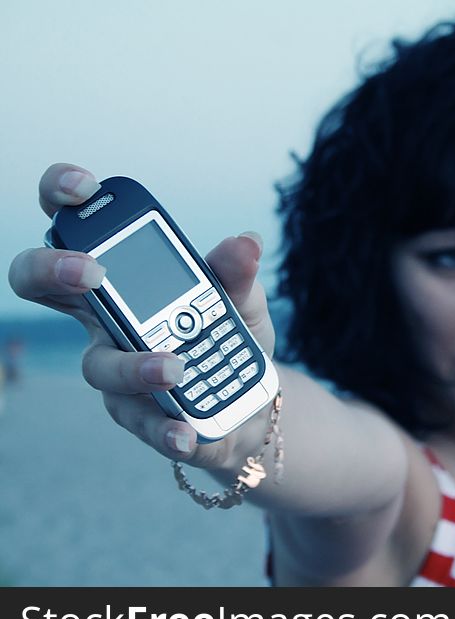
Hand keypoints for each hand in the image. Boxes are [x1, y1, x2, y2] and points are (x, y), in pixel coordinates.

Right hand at [8, 163, 275, 467]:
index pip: (74, 227)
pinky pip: (142, 422)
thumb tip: (245, 243)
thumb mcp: (242, 300)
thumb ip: (236, 274)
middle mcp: (103, 320)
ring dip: (134, 364)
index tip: (81, 186)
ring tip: (177, 367)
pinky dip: (165, 428)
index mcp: (122, 277)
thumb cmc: (228, 337)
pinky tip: (185, 432)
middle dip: (53, 269)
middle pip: (41, 286)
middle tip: (92, 271)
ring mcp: (115, 369)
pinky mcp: (138, 416)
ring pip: (99, 365)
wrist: (249, 400)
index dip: (59, 197)